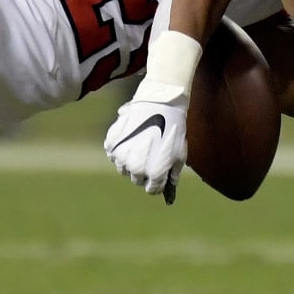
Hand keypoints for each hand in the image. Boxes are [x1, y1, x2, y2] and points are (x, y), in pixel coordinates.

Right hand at [104, 83, 187, 203]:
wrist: (159, 103)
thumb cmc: (173, 129)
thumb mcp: (180, 153)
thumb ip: (173, 173)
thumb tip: (168, 183)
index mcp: (154, 174)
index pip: (151, 189)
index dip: (156, 183)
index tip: (158, 176)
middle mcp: (136, 168)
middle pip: (136, 179)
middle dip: (143, 173)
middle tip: (149, 158)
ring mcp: (122, 156)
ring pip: (123, 168)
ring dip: (130, 162)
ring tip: (138, 147)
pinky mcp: (112, 143)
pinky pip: (113, 155)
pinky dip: (119, 150)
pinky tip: (128, 140)